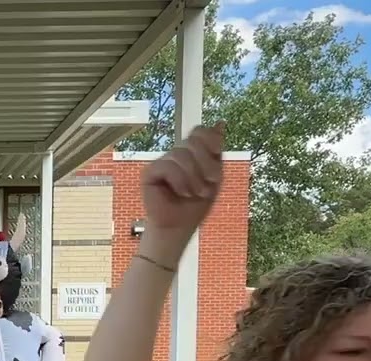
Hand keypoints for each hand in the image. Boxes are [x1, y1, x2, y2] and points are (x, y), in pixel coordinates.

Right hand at [140, 122, 226, 262]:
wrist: (178, 228)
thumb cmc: (195, 207)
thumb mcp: (213, 177)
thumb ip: (215, 152)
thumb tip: (221, 123)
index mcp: (192, 154)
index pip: (199, 132)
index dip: (210, 139)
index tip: (217, 153)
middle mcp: (176, 155)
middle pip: (193, 141)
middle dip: (206, 164)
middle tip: (209, 184)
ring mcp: (162, 163)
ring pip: (181, 154)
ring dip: (194, 178)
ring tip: (194, 193)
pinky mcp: (149, 173)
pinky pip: (168, 166)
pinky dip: (179, 181)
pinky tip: (181, 193)